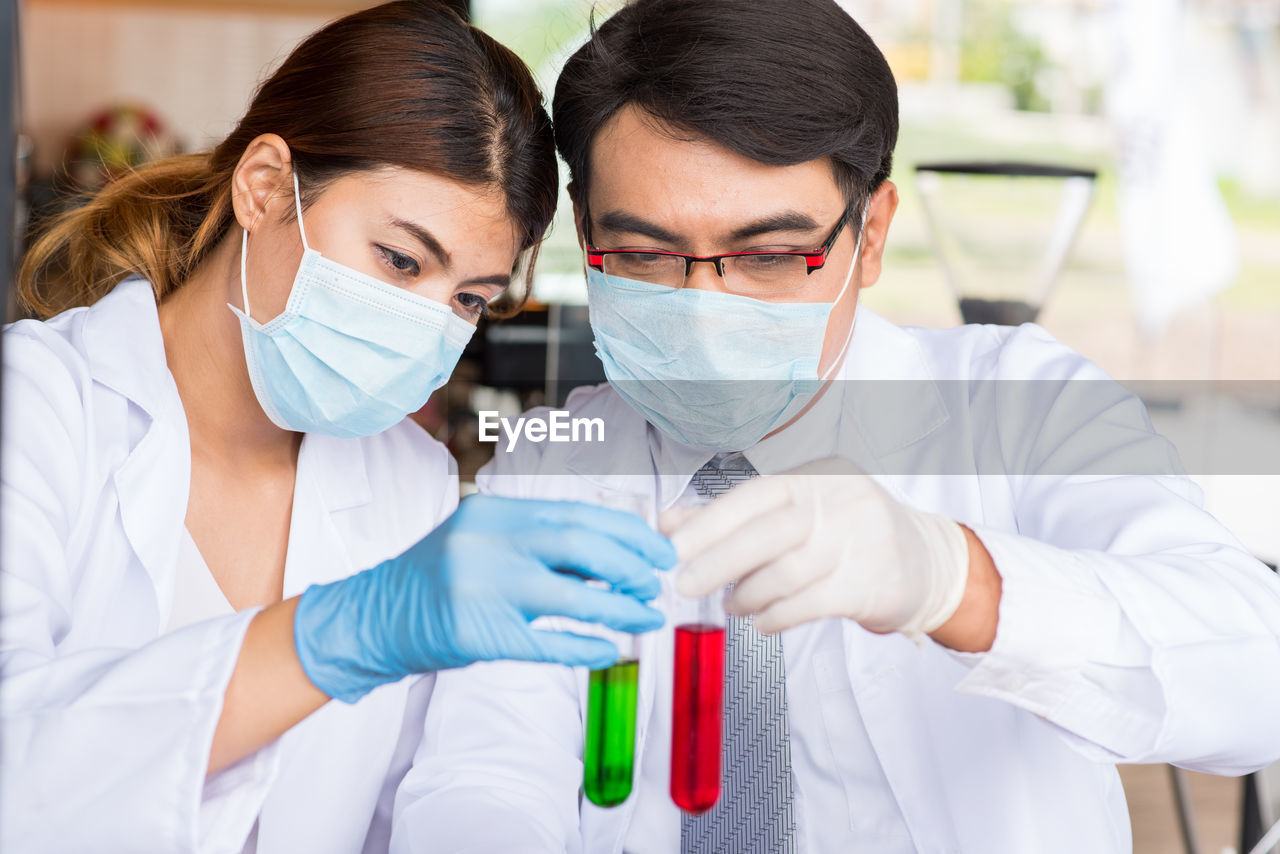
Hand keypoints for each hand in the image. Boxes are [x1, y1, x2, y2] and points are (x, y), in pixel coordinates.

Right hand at [295, 495, 674, 702]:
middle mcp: (487, 543)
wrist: (375, 617)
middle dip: (630, 564)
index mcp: (494, 512)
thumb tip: (617, 555)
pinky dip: (585, 647)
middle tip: (658, 583)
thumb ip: (540, 542)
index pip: (576, 513)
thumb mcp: (486, 542)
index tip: (659, 549)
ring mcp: (481, 588)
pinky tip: (609, 651)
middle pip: (579, 544)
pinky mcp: (478, 634)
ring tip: (648, 616)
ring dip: (619, 608)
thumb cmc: (441, 578)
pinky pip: (547, 643)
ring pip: (571, 596)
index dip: (627, 531)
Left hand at [664, 457, 968, 636]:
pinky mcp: (872, 583)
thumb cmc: (845, 534)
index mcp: (817, 476)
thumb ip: (732, 518)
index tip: (671, 546)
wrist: (925, 562)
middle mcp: (841, 501)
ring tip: (733, 605)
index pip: (754, 494)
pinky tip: (762, 621)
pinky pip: (810, 603)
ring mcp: (861, 541)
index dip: (709, 522)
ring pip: (787, 572)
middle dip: (717, 561)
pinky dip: (776, 616)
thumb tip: (667, 523)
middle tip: (683, 584)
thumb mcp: (796, 512)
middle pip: (768, 532)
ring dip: (749, 594)